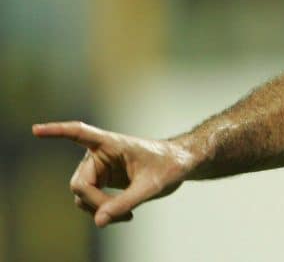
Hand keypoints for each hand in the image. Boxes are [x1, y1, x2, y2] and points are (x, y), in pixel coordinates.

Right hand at [32, 121, 193, 226]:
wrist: (180, 165)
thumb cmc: (170, 166)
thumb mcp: (151, 186)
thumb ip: (125, 203)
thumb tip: (98, 222)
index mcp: (111, 142)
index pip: (79, 133)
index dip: (56, 132)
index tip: (36, 130)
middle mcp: (99, 153)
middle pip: (80, 183)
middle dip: (96, 202)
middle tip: (121, 214)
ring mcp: (99, 167)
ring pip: (82, 195)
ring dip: (99, 209)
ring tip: (126, 215)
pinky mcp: (101, 180)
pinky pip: (90, 201)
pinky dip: (102, 211)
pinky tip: (124, 215)